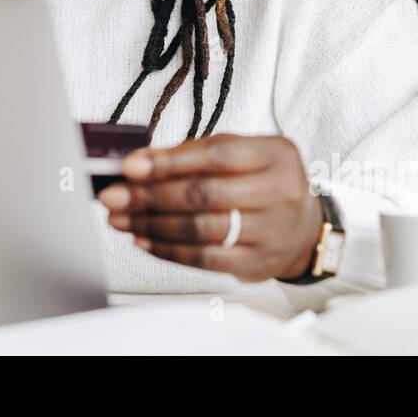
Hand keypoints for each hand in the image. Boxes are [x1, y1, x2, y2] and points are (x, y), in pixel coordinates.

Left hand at [98, 134, 322, 281]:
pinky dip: (167, 250)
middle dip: (150, 196)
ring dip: (151, 224)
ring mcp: (270, 232)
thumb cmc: (264, 181)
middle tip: (113, 196)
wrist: (303, 227)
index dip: (169, 161)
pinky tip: (143, 239)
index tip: (130, 166)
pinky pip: (203, 259)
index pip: (216, 155)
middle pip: (204, 195)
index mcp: (275, 155)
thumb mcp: (242, 152)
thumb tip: (139, 162)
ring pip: (199, 230)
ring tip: (120, 218)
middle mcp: (279, 192)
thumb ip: (194, 153)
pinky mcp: (256, 264)